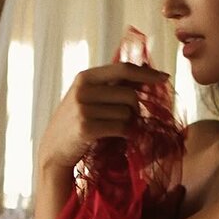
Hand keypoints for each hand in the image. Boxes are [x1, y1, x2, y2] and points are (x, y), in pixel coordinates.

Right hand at [36, 62, 170, 173]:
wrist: (54, 149)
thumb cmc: (75, 122)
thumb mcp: (89, 97)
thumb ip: (112, 85)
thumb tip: (145, 71)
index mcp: (85, 77)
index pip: (122, 69)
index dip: (146, 74)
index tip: (164, 78)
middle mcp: (83, 90)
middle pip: (130, 95)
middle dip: (136, 108)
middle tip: (129, 118)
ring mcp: (83, 109)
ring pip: (127, 113)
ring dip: (129, 123)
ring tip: (115, 128)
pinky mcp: (87, 128)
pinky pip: (122, 128)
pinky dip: (126, 134)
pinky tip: (117, 136)